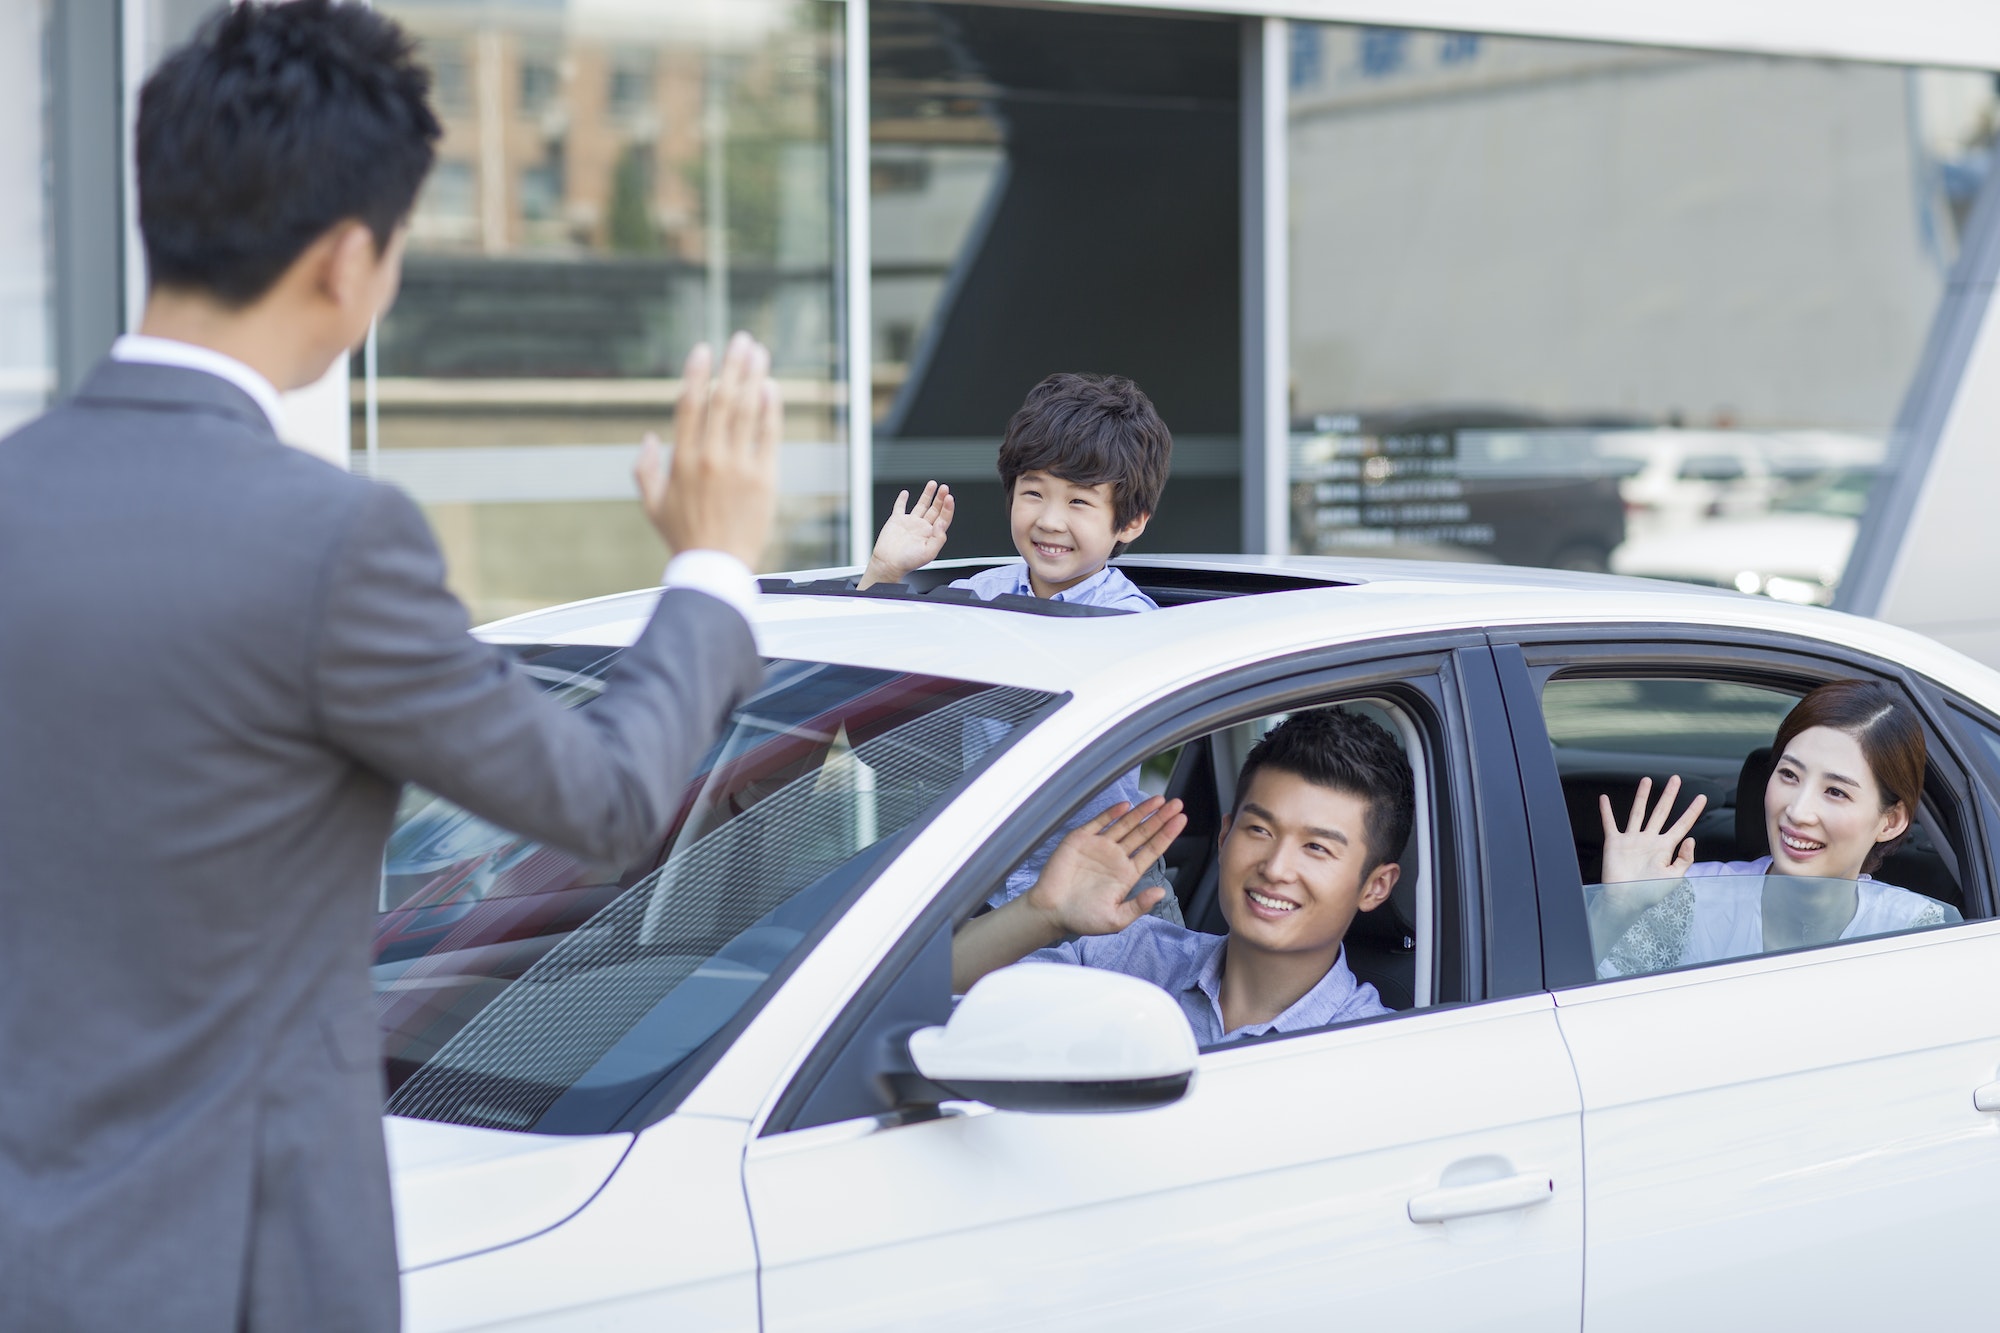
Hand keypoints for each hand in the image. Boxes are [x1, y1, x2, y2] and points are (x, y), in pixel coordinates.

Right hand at [635, 333, 779, 567]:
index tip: (704, 350)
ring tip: (759, 353)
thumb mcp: (651, 504)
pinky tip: (772, 389)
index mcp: (681, 460)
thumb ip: (645, 468)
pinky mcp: (764, 480)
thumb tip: (649, 436)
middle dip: (732, 365)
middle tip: (741, 340)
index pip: (689, 405)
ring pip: (747, 411)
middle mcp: (710, 458)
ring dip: (754, 377)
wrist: (714, 568)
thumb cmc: (683, 537)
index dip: (697, 373)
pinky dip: (771, 410)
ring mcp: (739, 468)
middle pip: (722, 400)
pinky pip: (769, 436)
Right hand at [859, 481, 952, 587]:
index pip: (943, 518)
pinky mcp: (896, 521)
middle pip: (935, 509)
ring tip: (933, 484)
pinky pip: (900, 507)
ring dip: (927, 494)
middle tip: (944, 488)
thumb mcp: (929, 553)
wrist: (888, 563)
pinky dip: (902, 499)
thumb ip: (939, 538)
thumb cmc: (907, 562)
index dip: (948, 508)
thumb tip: (941, 523)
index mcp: (931, 534)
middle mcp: (922, 527)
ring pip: (921, 505)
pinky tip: (906, 493)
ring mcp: (910, 523)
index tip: (949, 498)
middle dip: (940, 498)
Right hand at [1024, 797, 1186, 937]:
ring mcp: (1099, 847)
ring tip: (1159, 800)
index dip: (1167, 835)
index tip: (1181, 820)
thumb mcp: (1116, 919)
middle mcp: (1116, 858)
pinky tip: (1125, 806)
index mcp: (1127, 874)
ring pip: (1125, 824)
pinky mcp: (1080, 840)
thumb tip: (1161, 893)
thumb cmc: (1082, 919)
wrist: (1050, 912)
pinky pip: (1099, 823)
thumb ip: (1138, 906)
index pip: (1152, 850)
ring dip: (1141, 812)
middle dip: (1160, 818)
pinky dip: (1111, 813)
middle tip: (1177, 804)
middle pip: (1143, 833)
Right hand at [1598, 775, 1705, 883]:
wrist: (1625, 900)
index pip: (1682, 825)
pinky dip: (1606, 811)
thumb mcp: (1673, 878)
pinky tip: (1605, 799)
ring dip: (1642, 796)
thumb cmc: (1649, 893)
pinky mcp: (1615, 842)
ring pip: (1638, 812)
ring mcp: (1632, 840)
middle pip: (1661, 812)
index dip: (1692, 811)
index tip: (1702, 798)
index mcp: (1665, 848)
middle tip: (1676, 779)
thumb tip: (1691, 839)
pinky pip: (1610, 823)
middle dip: (1669, 795)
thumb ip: (1684, 858)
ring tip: (1647, 780)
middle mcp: (1649, 840)